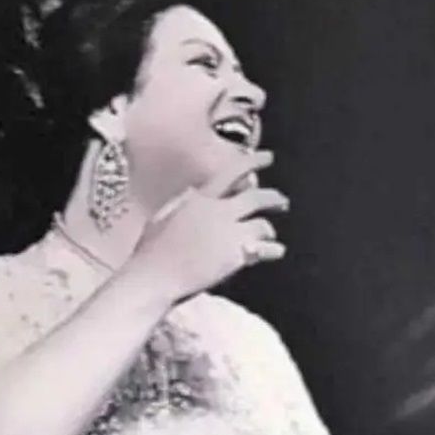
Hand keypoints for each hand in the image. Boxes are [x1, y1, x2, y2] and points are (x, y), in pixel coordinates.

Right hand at [124, 150, 288, 301]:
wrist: (154, 277)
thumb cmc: (151, 253)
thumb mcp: (162, 217)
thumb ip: (181, 204)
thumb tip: (192, 194)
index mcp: (198, 199)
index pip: (232, 173)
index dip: (253, 162)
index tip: (267, 157)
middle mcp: (216, 211)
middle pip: (256, 197)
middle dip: (273, 198)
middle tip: (282, 201)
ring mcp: (228, 232)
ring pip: (262, 223)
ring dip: (269, 228)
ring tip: (271, 234)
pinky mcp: (235, 254)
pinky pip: (264, 248)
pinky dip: (273, 249)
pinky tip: (276, 251)